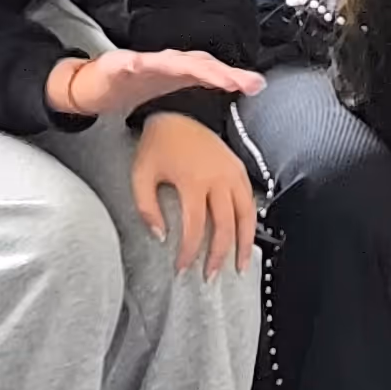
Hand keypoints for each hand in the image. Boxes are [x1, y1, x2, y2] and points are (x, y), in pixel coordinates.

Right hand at [50, 47, 265, 120]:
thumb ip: (209, 82)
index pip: (212, 69)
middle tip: (237, 82)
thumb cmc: (142, 82)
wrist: (102, 84)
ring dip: (185, 66)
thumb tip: (246, 84)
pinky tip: (137, 65)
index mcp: (181, 68)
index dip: (233, 75)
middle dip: (218, 72)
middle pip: (196, 63)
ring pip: (167, 62)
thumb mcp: (179, 84)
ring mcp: (143, 62)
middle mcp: (166, 61)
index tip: (255, 85)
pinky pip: (127, 64)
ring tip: (204, 74)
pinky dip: (133, 64)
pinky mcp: (118, 66)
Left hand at [135, 112, 260, 276]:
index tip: (182, 269)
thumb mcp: (140, 175)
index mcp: (193, 181)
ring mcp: (233, 173)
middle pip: (225, 227)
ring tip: (239, 267)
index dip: (189, 253)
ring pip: (246, 216)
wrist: (176, 113)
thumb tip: (161, 237)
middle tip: (210, 276)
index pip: (195, 228)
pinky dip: (250, 223)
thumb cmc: (156, 146)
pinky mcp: (239, 169)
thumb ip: (146, 209)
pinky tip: (245, 239)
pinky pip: (250, 201)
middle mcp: (218, 179)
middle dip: (218, 256)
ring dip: (244, 244)